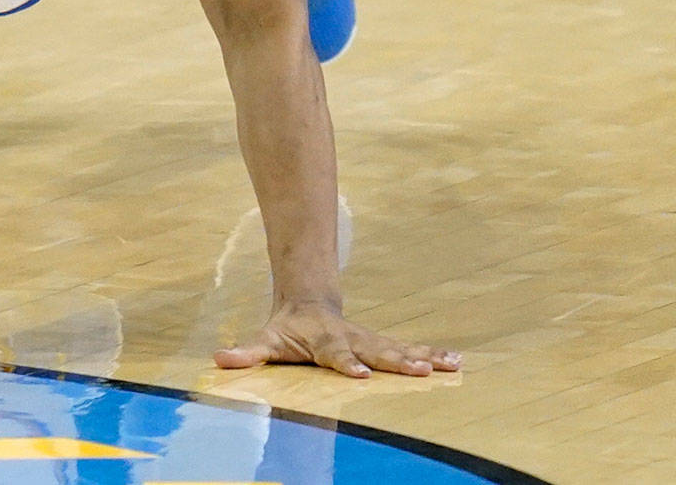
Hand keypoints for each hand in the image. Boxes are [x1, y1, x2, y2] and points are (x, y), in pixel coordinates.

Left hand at [216, 301, 460, 378]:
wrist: (307, 300)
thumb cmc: (286, 329)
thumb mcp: (265, 340)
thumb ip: (246, 352)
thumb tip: (219, 359)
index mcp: (324, 342)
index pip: (336, 355)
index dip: (347, 365)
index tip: (361, 375)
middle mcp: (352, 339)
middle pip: (376, 351)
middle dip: (398, 362)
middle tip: (420, 371)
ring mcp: (369, 340)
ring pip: (399, 348)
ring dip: (424, 357)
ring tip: (451, 365)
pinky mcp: (382, 343)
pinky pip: (410, 349)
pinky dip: (433, 355)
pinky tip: (456, 362)